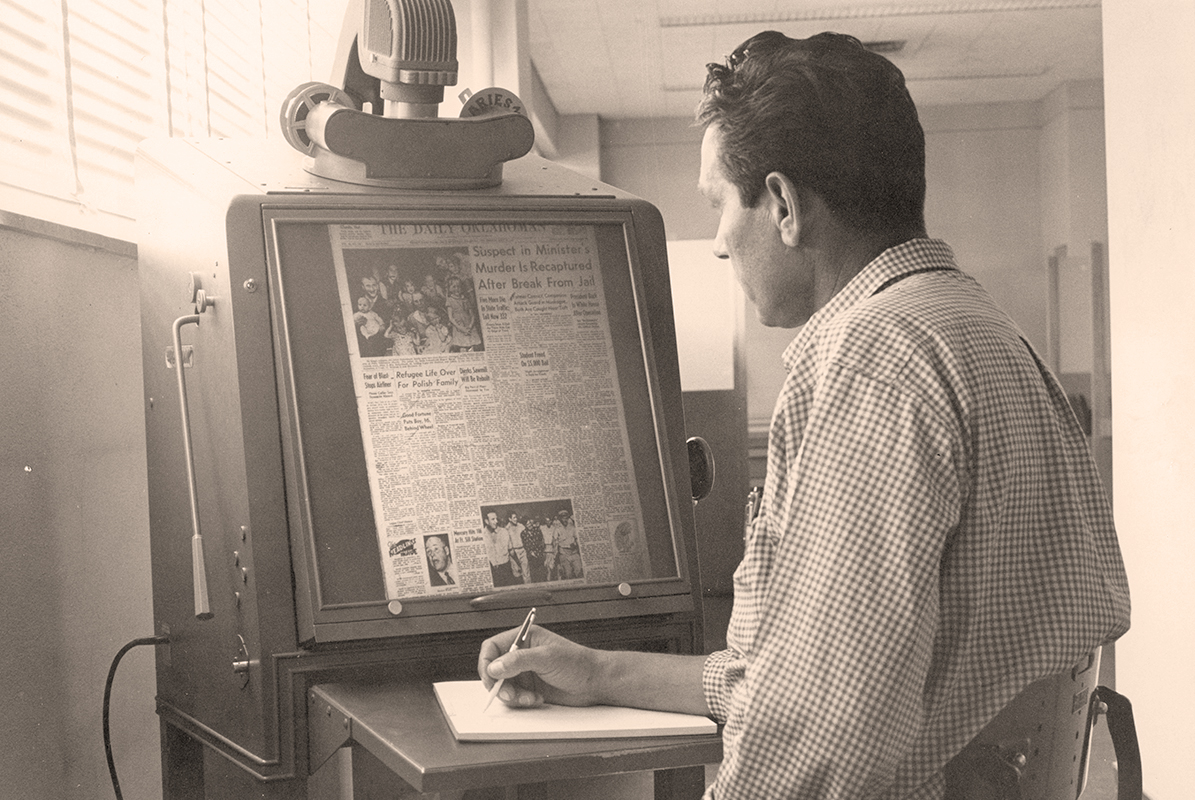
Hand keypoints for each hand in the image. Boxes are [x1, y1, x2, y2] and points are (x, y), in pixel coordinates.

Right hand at [478, 625, 605, 707]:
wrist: (595, 683)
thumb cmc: (578, 663)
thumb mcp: (547, 658)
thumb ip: (518, 661)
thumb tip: (494, 667)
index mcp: (524, 639)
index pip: (492, 647)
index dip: (487, 663)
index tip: (491, 677)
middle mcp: (521, 655)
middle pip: (493, 670)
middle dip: (499, 684)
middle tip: (509, 694)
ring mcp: (525, 673)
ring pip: (502, 686)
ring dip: (512, 695)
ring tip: (529, 698)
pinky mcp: (529, 688)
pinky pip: (513, 697)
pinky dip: (521, 701)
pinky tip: (536, 699)